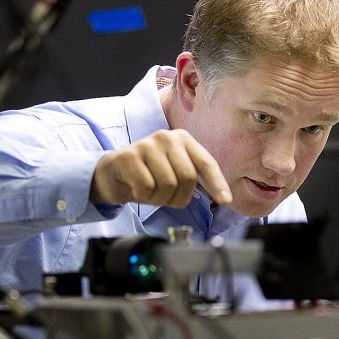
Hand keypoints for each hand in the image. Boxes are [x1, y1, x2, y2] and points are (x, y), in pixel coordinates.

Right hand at [90, 129, 231, 207]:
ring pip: (167, 184)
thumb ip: (195, 177)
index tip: (226, 200)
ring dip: (159, 198)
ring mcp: (147, 144)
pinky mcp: (128, 156)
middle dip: (178, 196)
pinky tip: (136, 188)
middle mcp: (167, 137)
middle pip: (187, 177)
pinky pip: (146, 188)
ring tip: (150, 191)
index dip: (218, 183)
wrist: (113, 174)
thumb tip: (223, 196)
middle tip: (165, 196)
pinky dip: (143, 196)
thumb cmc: (149, 175)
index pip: (206, 163)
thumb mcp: (175, 171)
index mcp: (184, 140)